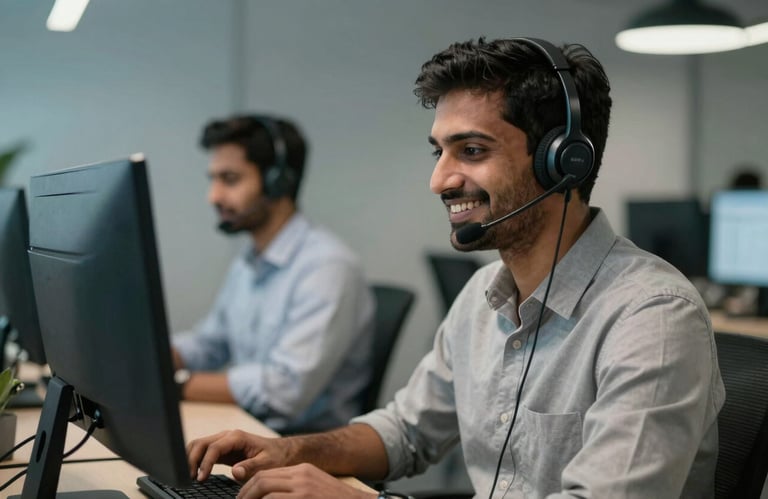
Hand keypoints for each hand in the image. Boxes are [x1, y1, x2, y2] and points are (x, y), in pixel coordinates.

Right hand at [187, 430, 294, 481]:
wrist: (282, 451)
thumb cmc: (276, 456)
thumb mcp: (267, 463)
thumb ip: (251, 466)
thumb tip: (235, 472)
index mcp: (237, 437)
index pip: (214, 447)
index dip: (205, 463)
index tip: (201, 479)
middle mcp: (228, 436)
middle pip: (201, 443)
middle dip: (192, 460)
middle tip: (189, 479)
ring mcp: (223, 442)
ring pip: (199, 445)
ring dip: (191, 459)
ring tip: (189, 477)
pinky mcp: (222, 449)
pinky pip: (203, 451)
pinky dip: (195, 460)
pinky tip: (195, 474)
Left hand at [236, 463, 374, 498]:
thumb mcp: (315, 489)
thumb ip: (295, 490)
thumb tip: (270, 496)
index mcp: (303, 471)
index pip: (268, 473)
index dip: (250, 487)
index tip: (243, 498)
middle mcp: (301, 475)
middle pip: (262, 479)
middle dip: (245, 494)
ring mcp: (303, 487)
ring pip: (264, 489)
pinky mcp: (304, 497)